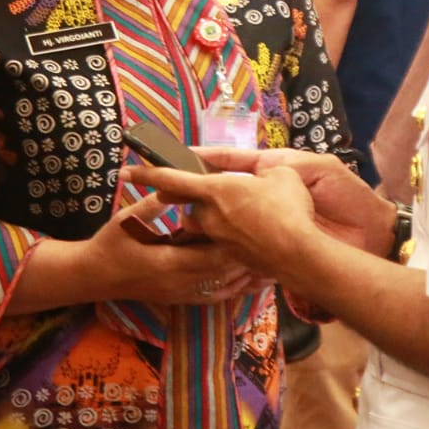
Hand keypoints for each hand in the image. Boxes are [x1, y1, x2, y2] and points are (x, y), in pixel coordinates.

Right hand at [83, 193, 267, 305]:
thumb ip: (153, 205)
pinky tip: (256, 279)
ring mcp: (182, 294)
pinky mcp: (183, 299)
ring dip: (249, 274)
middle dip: (250, 257)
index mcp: (167, 263)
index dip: (235, 243)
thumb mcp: (127, 220)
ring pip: (225, 287)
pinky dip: (239, 288)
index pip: (210, 255)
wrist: (95, 277)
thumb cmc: (110, 245)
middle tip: (275, 242)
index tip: (254, 227)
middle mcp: (179, 284)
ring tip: (276, 260)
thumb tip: (173, 186)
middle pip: (224, 272)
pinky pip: (218, 296)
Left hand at [125, 149, 395, 275]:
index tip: (127, 170)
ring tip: (233, 220)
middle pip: (188, 210)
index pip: (172, 180)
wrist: (301, 254)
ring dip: (208, 225)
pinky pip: (221, 247)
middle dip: (189, 205)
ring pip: (203, 230)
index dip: (148, 173)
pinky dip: (228, 242)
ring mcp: (220, 241)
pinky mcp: (232, 259)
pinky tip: (249, 239)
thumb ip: (264, 174)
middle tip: (202, 199)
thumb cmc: (290, 208)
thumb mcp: (281, 176)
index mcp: (217, 191)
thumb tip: (264, 176)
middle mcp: (212, 217)